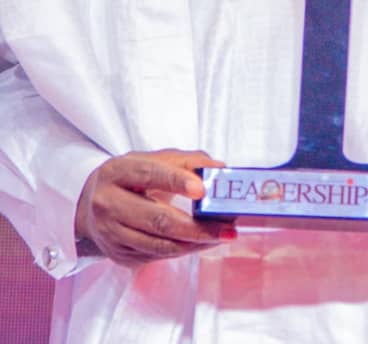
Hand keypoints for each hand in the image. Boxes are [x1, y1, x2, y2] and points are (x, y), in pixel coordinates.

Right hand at [74, 148, 236, 267]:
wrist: (91, 205)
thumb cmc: (131, 179)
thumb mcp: (152, 161)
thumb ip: (187, 161)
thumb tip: (219, 169)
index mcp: (117, 172)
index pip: (148, 174)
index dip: (176, 181)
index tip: (203, 189)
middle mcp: (107, 203)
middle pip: (156, 218)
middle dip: (196, 226)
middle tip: (226, 227)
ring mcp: (111, 233)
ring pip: (158, 243)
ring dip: (195, 243)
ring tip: (221, 236)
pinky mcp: (118, 255)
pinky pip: (156, 256)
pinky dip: (183, 250)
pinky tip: (200, 243)